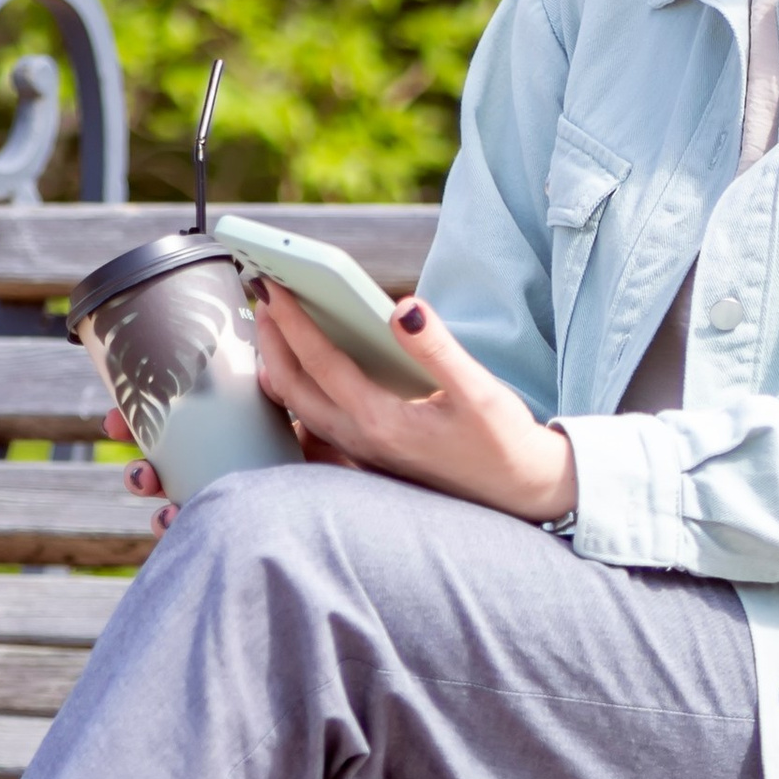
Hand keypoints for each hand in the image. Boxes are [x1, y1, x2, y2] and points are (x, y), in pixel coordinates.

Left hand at [245, 282, 575, 523]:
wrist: (519, 491)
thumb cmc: (501, 441)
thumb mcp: (479, 391)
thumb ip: (438, 348)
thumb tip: (404, 308)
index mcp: (382, 421)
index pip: (321, 364)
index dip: (292, 322)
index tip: (271, 287)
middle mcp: (361, 440)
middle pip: (293, 387)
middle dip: (271, 341)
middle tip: (260, 297)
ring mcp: (360, 452)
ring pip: (299, 409)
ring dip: (279, 367)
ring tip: (271, 328)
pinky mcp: (366, 455)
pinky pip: (314, 426)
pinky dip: (297, 394)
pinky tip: (298, 373)